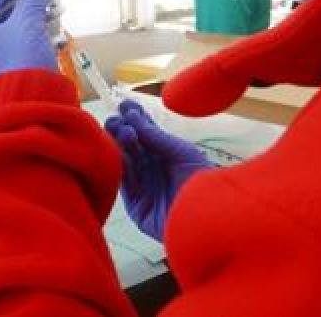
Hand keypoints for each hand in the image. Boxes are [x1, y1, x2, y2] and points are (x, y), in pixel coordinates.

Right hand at [105, 98, 211, 241]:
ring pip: (124, 161)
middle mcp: (152, 169)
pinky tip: (116, 149)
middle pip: (131, 146)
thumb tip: (132, 117)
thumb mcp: (181, 152)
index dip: (135, 118)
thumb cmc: (200, 181)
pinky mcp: (135, 205)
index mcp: (166, 155)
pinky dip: (118, 165)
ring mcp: (142, 186)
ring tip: (119, 129)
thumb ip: (155, 137)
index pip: (146, 133)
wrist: (205, 216)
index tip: (125, 104)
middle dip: (122, 129)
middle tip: (116, 119)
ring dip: (119, 144)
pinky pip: (122, 183)